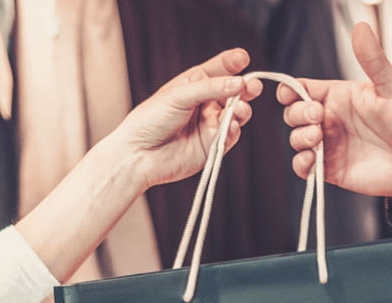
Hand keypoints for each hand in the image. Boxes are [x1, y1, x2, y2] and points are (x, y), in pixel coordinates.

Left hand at [120, 48, 262, 189]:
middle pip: (233, 92)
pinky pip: (230, 135)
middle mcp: (205, 103)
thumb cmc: (151, 119)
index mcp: (194, 84)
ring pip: (236, 113)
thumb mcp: (179, 95)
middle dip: (245, 87)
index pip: (219, 69)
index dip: (233, 62)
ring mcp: (210, 124)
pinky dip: (234, 129)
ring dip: (242, 109)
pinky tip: (231, 125)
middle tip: (253, 86)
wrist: (139, 155)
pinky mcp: (213, 145)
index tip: (243, 57)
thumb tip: (239, 82)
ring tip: (241, 108)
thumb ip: (211, 88)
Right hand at [279, 21, 391, 196]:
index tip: (292, 93)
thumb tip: (361, 27)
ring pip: (297, 139)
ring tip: (317, 136)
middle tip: (317, 115)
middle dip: (297, 113)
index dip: (290, 89)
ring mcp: (332, 145)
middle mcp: (333, 119)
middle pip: (294, 113)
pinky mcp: (334, 170)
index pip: (303, 88)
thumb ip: (373, 61)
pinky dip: (301, 164)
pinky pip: (304, 168)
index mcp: (341, 96)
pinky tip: (312, 158)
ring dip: (299, 137)